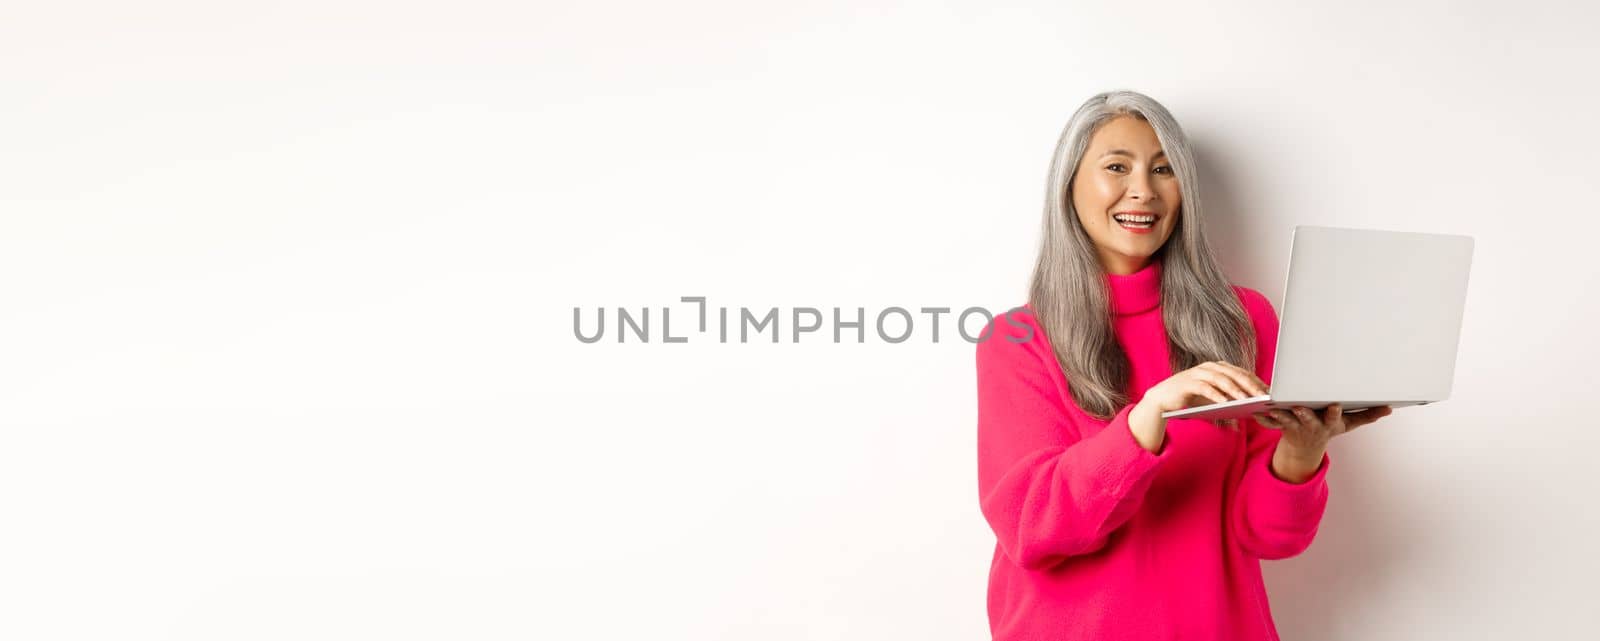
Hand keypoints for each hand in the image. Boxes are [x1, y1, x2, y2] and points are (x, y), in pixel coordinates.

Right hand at [1131, 361, 1268, 438]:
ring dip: (1236, 390)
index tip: (1270, 392)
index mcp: (1218, 368)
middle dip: (1250, 385)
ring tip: (1248, 400)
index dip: (1256, 382)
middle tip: (1264, 396)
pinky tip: (1226, 402)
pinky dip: (1216, 395)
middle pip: (1235, 374)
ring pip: (1222, 380)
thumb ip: (1229, 402)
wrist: (1162, 400)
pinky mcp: (1188, 383)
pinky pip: (1205, 388)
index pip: (1242, 373)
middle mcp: (1210, 367)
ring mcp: (1198, 373)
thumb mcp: (1213, 400)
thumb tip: (1248, 413)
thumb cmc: (1191, 400)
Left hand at [1253, 404, 1394, 458]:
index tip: (1334, 405)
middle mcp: (1313, 426)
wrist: (1306, 447)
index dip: (1334, 412)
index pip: (1334, 417)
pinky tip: (1255, 413)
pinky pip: (1270, 424)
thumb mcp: (1349, 423)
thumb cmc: (1328, 427)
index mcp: (1329, 423)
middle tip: (1298, 406)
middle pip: (1308, 419)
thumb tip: (1390, 408)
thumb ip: (1368, 415)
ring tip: (1272, 408)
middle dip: (1304, 413)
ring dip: (1280, 415)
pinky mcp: (1281, 427)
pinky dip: (1263, 420)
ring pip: (1287, 421)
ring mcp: (1296, 427)